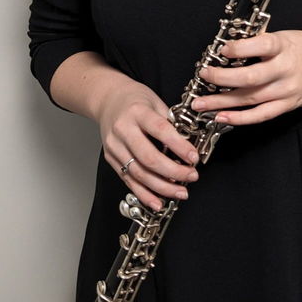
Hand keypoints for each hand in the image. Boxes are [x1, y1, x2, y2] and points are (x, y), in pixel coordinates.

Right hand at [95, 81, 199, 211]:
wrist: (107, 100)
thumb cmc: (135, 100)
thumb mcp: (155, 102)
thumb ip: (171, 123)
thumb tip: (189, 145)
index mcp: (137, 112)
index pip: (160, 130)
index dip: (179, 146)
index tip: (194, 158)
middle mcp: (123, 130)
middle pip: (148, 157)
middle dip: (173, 172)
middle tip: (191, 176)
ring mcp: (114, 146)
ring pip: (139, 173)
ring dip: (162, 187)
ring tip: (180, 192)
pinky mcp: (111, 159)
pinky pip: (128, 180)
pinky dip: (144, 194)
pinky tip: (158, 202)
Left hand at [192, 31, 301, 125]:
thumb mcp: (284, 35)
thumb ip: (259, 42)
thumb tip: (228, 46)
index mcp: (284, 46)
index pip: (260, 47)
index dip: (238, 49)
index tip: (221, 49)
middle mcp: (285, 70)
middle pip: (250, 78)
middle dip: (221, 78)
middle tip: (203, 75)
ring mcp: (286, 90)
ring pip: (250, 99)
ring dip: (222, 102)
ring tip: (200, 104)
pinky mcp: (287, 105)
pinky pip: (261, 115)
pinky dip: (239, 118)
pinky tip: (222, 116)